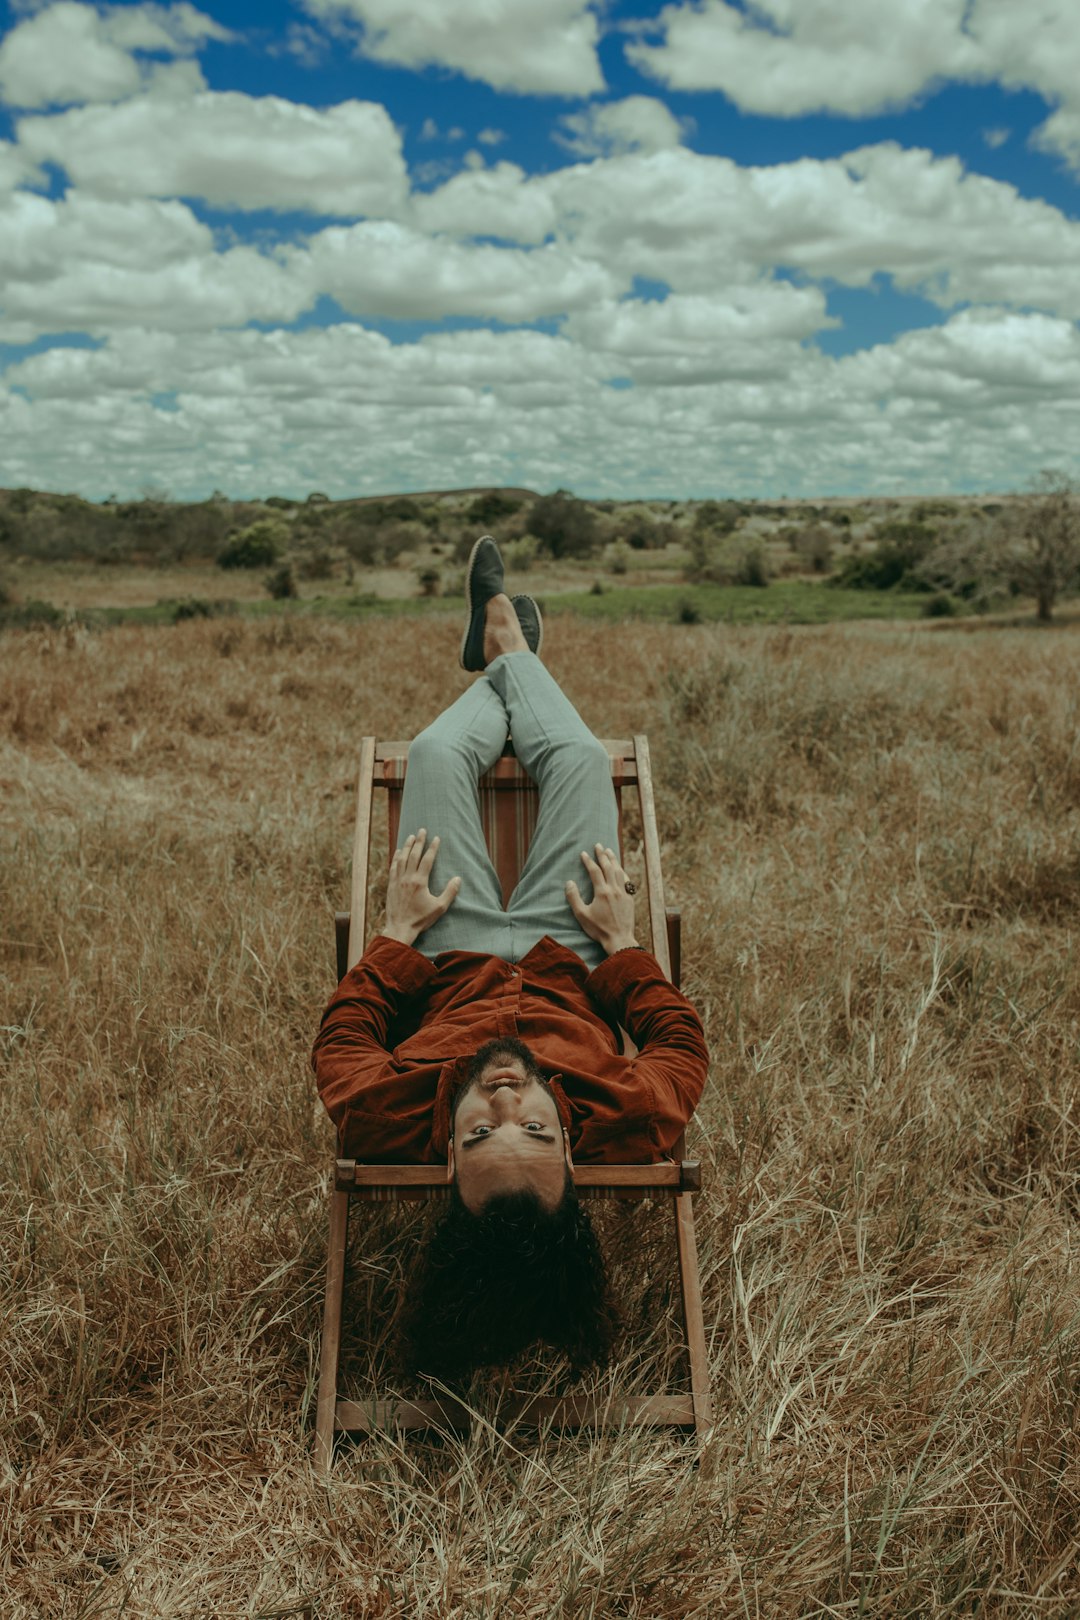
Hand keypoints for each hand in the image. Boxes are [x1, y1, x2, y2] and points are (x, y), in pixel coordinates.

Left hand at [383, 829, 459, 946]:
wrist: (400, 928)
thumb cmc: (421, 919)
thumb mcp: (439, 907)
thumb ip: (450, 892)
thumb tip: (458, 879)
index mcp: (420, 881)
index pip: (427, 859)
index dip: (432, 847)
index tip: (436, 838)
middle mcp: (408, 878)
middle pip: (413, 855)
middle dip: (419, 841)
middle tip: (422, 830)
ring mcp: (398, 881)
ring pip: (402, 858)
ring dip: (407, 846)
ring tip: (411, 837)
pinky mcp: (391, 885)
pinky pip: (393, 867)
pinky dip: (396, 857)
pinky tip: (398, 852)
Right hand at [565, 843, 638, 956]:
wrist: (619, 939)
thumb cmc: (599, 929)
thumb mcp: (582, 915)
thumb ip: (574, 898)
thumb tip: (569, 882)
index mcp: (602, 892)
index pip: (594, 871)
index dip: (588, 861)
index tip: (584, 853)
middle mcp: (614, 889)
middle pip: (608, 867)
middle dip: (602, 855)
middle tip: (598, 845)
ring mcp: (624, 893)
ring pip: (619, 871)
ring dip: (613, 860)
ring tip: (609, 851)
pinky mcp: (630, 899)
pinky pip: (627, 880)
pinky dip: (622, 872)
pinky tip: (620, 869)